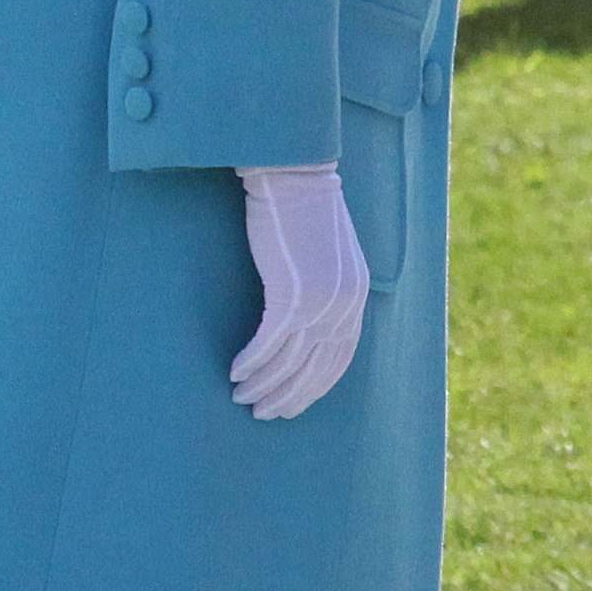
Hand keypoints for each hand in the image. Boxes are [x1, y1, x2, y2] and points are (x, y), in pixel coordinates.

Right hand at [230, 165, 367, 419]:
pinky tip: (234, 372)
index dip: (316, 386)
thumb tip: (308, 312)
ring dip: (264, 386)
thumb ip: (329, 285)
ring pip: (289, 362)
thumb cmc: (305, 209)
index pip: (340, 358)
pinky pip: (268, 344)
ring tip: (242, 398)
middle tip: (264, 414)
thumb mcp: (330, 253)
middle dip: (289, 397)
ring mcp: (320, 304)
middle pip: (316, 369)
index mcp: (356, 297)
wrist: (296, 176)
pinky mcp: (290, 296)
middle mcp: (344, 306)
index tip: (295, 404)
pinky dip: (251, 363)